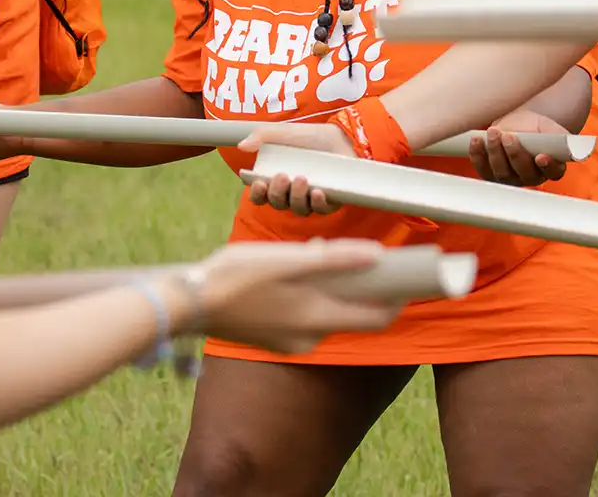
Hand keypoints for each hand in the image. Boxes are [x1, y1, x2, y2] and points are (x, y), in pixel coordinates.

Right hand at [192, 239, 400, 353]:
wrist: (189, 302)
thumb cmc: (237, 275)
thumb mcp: (287, 259)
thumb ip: (333, 259)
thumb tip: (376, 256)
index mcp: (317, 317)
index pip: (376, 317)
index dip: (397, 297)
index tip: (408, 275)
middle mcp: (309, 337)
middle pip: (354, 315)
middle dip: (368, 289)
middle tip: (374, 260)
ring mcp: (290, 341)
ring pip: (328, 313)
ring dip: (336, 288)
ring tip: (325, 255)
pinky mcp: (274, 338)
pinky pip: (306, 316)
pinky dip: (313, 295)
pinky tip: (297, 270)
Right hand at [237, 122, 355, 216]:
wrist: (341, 137)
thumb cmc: (309, 136)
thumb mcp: (284, 132)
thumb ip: (262, 136)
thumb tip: (242, 146)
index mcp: (275, 179)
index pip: (260, 195)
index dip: (257, 193)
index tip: (259, 183)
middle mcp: (290, 193)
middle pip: (277, 203)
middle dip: (277, 192)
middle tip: (282, 176)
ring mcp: (309, 199)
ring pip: (298, 209)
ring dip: (296, 196)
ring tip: (301, 179)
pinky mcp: (329, 202)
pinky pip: (320, 210)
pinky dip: (317, 203)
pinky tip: (317, 192)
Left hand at [467, 109, 569, 186]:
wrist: (516, 124)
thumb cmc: (536, 127)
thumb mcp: (549, 128)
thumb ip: (558, 137)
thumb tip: (565, 142)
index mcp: (552, 168)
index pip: (553, 173)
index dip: (548, 166)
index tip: (541, 156)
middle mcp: (531, 177)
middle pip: (524, 173)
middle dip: (515, 154)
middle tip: (509, 136)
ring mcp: (510, 178)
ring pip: (501, 172)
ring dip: (495, 152)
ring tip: (493, 132)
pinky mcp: (491, 173)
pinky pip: (483, 169)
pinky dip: (477, 155)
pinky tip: (476, 140)